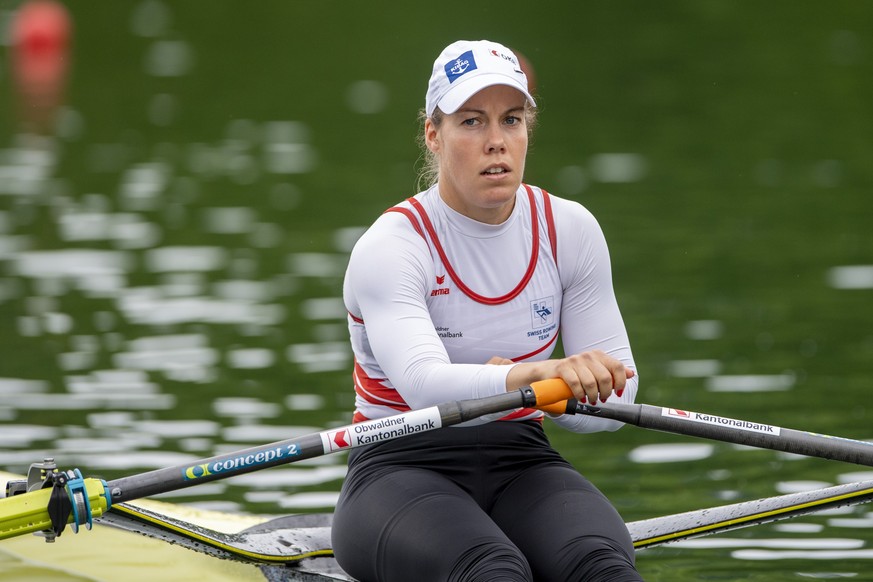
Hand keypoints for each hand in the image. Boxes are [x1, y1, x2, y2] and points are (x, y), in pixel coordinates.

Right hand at [505, 349, 634, 403]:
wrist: (548, 373)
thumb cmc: (575, 375)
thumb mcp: (595, 372)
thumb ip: (612, 373)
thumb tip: (630, 373)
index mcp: (599, 356)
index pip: (617, 367)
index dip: (620, 382)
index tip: (617, 393)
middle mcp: (588, 356)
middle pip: (605, 377)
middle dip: (605, 393)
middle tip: (600, 399)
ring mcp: (574, 361)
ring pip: (590, 382)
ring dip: (591, 396)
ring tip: (589, 399)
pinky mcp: (562, 368)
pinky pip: (575, 383)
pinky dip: (579, 394)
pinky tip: (579, 397)